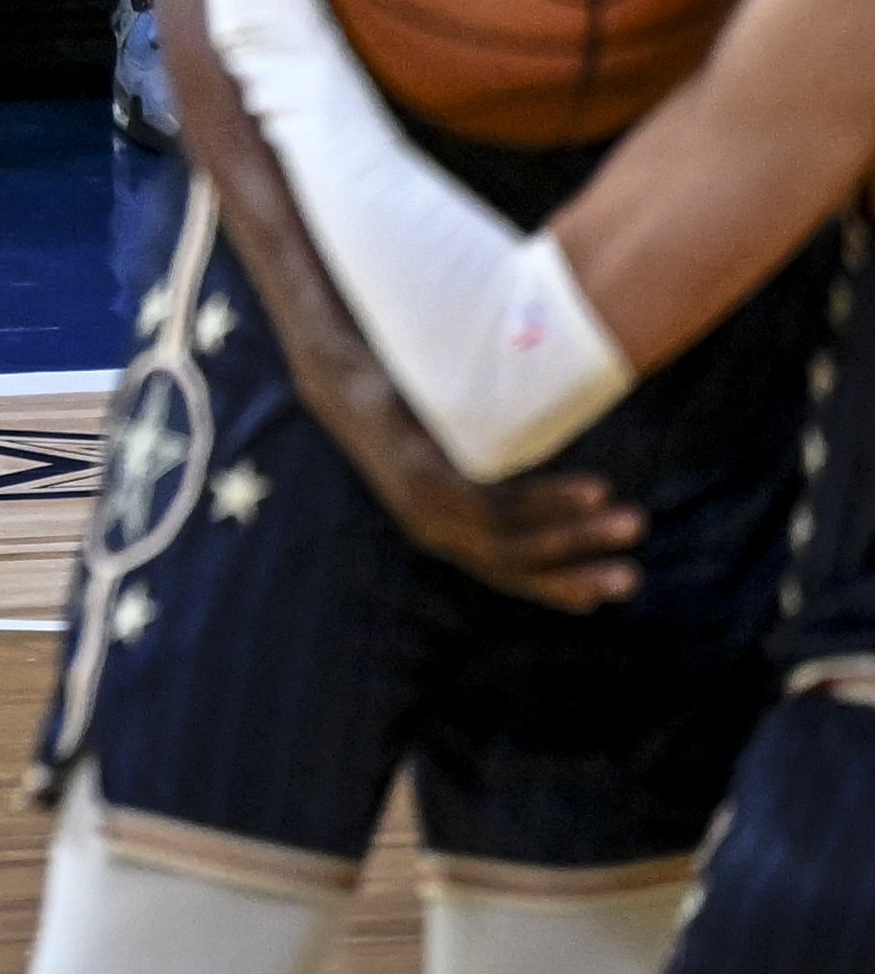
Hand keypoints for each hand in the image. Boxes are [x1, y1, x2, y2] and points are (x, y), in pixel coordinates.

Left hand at [330, 385, 645, 610]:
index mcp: (444, 528)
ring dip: (578, 533)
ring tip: (630, 522)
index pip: (508, 573)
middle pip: (516, 569)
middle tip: (631, 578)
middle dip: (577, 574)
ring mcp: (429, 509)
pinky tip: (591, 490)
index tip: (602, 595)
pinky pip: (496, 504)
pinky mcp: (426, 481)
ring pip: (514, 540)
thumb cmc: (405, 412)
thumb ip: (488, 475)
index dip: (555, 586)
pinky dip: (549, 500)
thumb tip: (541, 472)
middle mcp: (436, 530)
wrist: (343, 379)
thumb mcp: (450, 451)